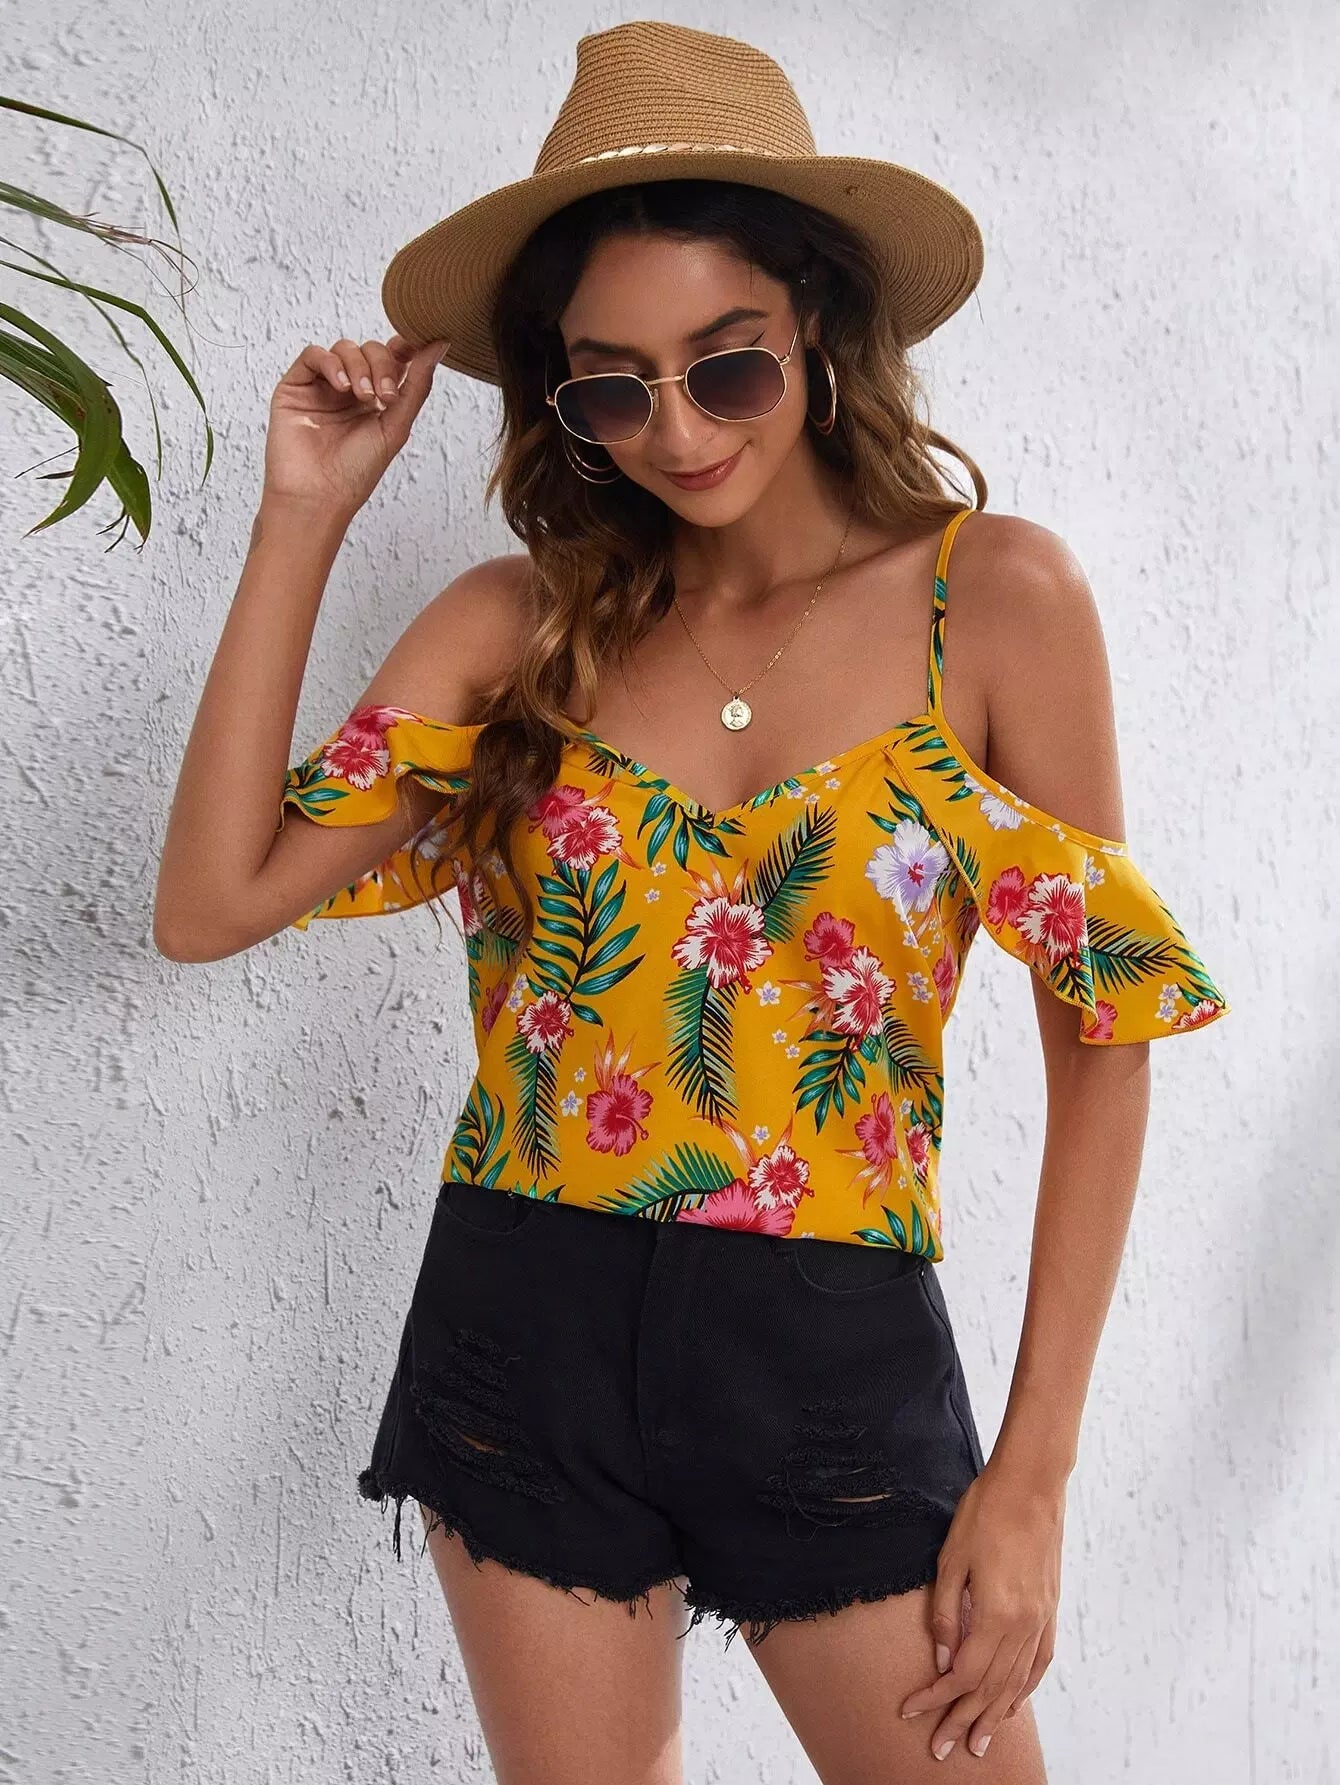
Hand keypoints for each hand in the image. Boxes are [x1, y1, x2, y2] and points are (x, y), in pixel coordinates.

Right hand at [261, 334, 447, 519]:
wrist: (317, 496)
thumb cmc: (355, 472)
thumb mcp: (397, 426)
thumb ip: (417, 385)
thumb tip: (440, 345)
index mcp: (375, 400)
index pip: (391, 359)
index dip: (404, 347)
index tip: (417, 346)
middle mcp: (349, 390)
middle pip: (370, 350)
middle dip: (382, 365)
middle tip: (384, 396)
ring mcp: (322, 387)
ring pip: (344, 349)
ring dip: (359, 366)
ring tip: (362, 397)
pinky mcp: (296, 386)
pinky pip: (313, 355)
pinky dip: (331, 364)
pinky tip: (341, 387)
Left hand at [899, 1462, 1063, 1760]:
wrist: (1031, 1485)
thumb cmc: (985, 1513)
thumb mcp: (951, 1559)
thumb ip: (946, 1615)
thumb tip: (942, 1660)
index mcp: (997, 1615)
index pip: (962, 1675)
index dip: (936, 1699)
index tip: (911, 1713)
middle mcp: (1024, 1626)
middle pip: (990, 1689)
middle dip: (963, 1720)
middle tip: (943, 1749)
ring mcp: (1042, 1620)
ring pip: (1017, 1683)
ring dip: (996, 1716)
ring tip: (978, 1741)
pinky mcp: (1050, 1609)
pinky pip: (1040, 1663)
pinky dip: (1026, 1688)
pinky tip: (1014, 1703)